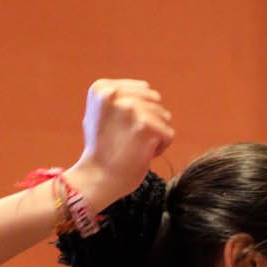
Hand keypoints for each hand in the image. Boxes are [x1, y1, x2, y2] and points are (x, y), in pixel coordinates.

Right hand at [70, 78, 175, 208]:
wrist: (97, 179)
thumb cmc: (100, 151)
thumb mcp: (99, 115)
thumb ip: (117, 99)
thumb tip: (146, 88)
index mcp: (102, 88)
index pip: (143, 90)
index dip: (139, 113)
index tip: (121, 129)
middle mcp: (115, 94)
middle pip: (155, 102)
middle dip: (150, 122)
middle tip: (129, 140)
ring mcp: (130, 108)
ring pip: (164, 117)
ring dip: (155, 135)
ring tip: (135, 148)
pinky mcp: (145, 126)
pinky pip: (168, 134)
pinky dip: (160, 148)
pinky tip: (143, 155)